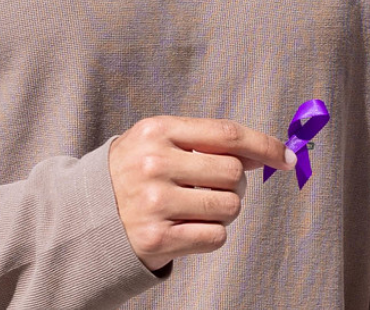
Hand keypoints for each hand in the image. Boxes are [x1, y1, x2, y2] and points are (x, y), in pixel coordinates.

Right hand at [108, 116, 297, 270]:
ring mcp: (153, 203)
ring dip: (224, 210)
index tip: (286, 156)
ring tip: (197, 206)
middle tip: (213, 187)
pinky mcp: (155, 239)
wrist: (83, 214)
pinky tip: (187, 227)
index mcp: (157, 130)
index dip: (264, 145)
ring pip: (229, 207)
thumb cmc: (134, 171)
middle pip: (234, 174)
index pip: (228, 134)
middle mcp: (154, 164)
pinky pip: (215, 236)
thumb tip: (265, 154)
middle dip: (235, 184)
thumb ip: (206, 140)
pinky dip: (211, 234)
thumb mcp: (159, 140)